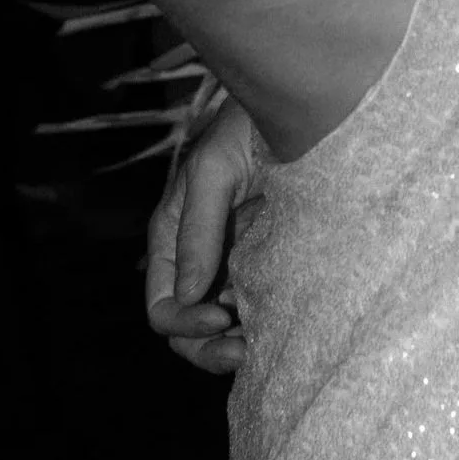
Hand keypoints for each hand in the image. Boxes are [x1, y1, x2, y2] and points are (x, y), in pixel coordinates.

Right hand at [145, 97, 262, 372]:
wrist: (296, 107)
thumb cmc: (247, 126)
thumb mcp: (216, 170)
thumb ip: (199, 231)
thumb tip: (189, 296)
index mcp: (173, 238)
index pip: (162, 305)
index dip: (184, 323)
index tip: (222, 315)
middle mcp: (197, 257)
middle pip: (187, 328)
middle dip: (208, 349)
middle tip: (244, 353)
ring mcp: (231, 262)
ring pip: (220, 328)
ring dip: (234, 347)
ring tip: (262, 347)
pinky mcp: (266, 261)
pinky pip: (255, 308)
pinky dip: (261, 327)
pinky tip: (279, 329)